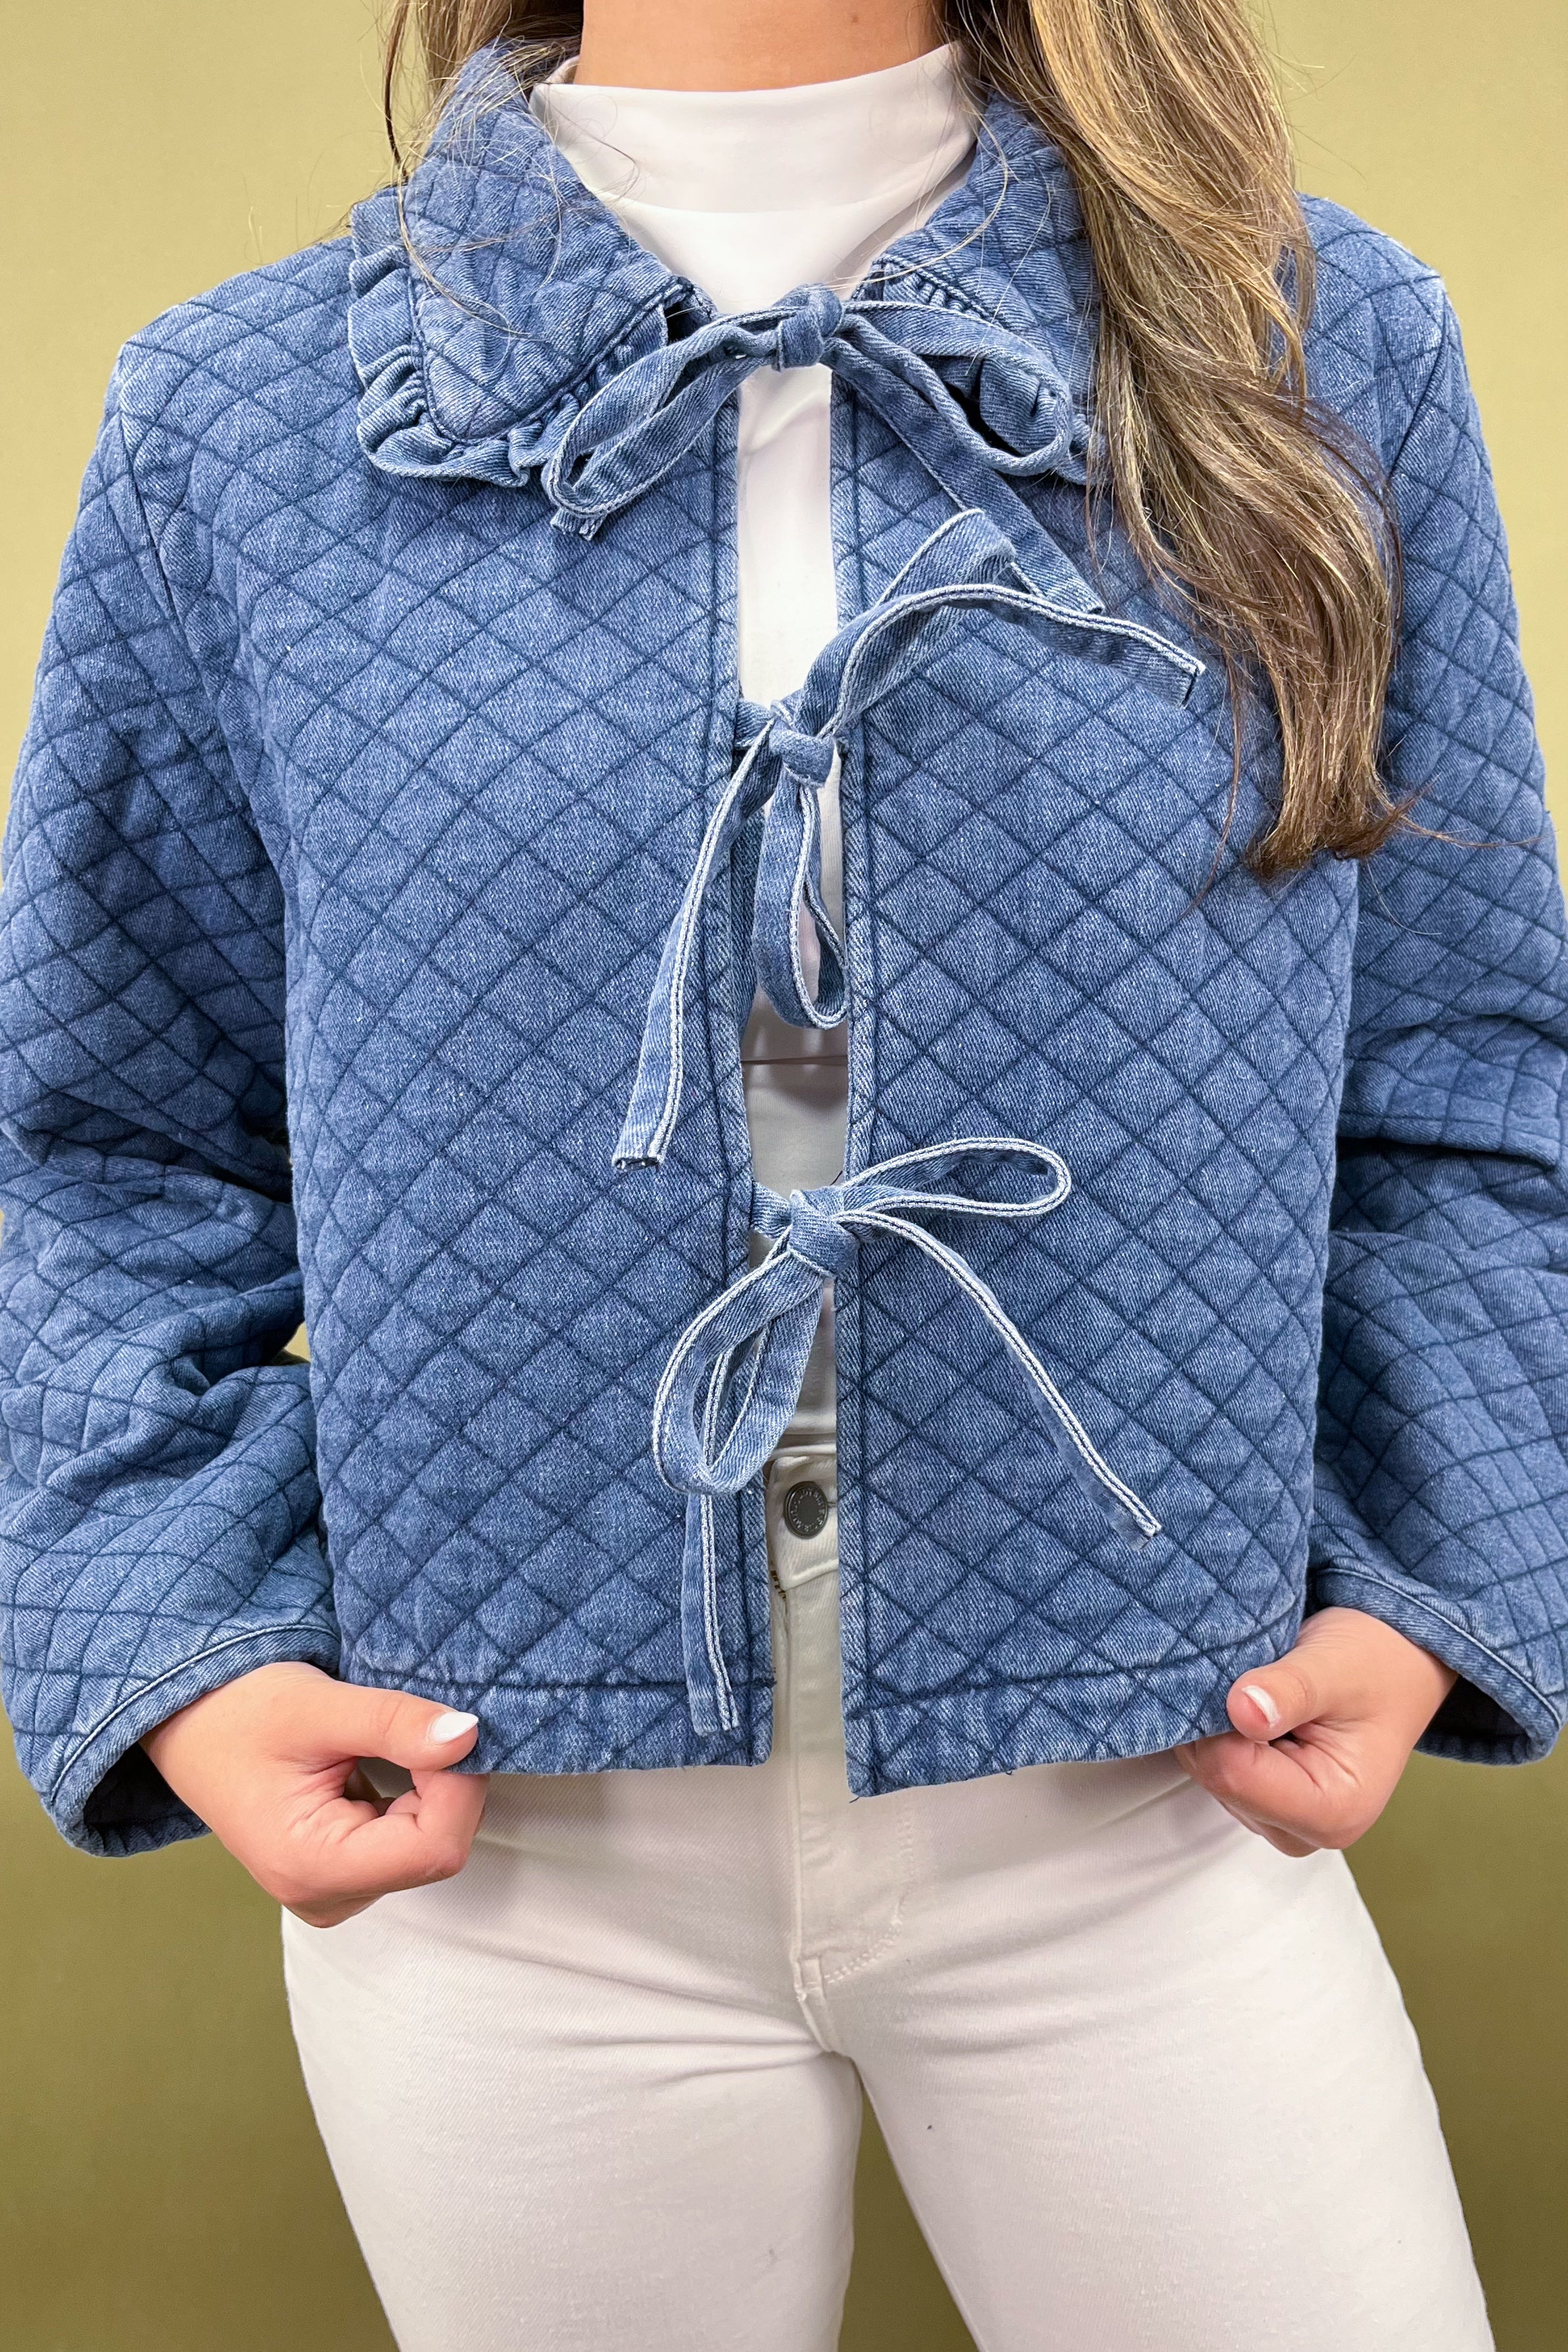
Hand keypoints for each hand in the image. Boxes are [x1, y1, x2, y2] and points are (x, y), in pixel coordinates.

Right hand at [141, 1662, 488, 1926]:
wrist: (191, 1725)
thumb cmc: (240, 1713)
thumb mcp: (317, 1706)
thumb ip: (394, 1723)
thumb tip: (468, 1736)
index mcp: (311, 1868)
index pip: (434, 1847)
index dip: (458, 1785)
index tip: (448, 1727)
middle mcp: (325, 1897)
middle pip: (436, 1848)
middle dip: (447, 1783)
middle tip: (417, 1723)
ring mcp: (336, 1891)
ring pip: (430, 1844)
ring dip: (432, 1787)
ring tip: (387, 1740)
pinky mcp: (344, 1874)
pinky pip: (410, 1840)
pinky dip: (416, 1796)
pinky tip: (378, 1763)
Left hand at [1174, 1607, 1455, 1856]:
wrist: (1395, 1663)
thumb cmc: (1375, 1664)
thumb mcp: (1335, 1665)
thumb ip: (1289, 1690)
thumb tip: (1242, 1710)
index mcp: (1333, 1811)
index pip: (1232, 1774)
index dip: (1216, 1720)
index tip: (1235, 1675)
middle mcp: (1305, 1831)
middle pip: (1216, 1778)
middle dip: (1216, 1724)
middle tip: (1252, 1677)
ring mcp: (1281, 1820)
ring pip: (1210, 1772)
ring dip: (1218, 1726)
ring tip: (1261, 1692)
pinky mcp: (1265, 1803)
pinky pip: (1217, 1768)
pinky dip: (1223, 1733)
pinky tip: (1253, 1708)